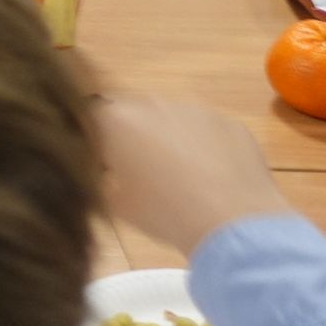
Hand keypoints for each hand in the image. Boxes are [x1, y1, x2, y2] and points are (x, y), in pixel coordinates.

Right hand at [93, 96, 289, 260]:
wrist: (234, 222)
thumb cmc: (165, 213)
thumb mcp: (115, 204)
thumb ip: (103, 176)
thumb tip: (110, 169)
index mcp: (117, 120)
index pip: (91, 115)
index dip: (96, 138)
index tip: (105, 164)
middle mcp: (153, 103)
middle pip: (134, 113)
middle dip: (136, 136)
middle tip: (145, 173)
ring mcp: (196, 109)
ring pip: (173, 119)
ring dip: (171, 140)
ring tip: (185, 180)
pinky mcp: (230, 123)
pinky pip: (208, 131)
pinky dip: (206, 148)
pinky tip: (214, 180)